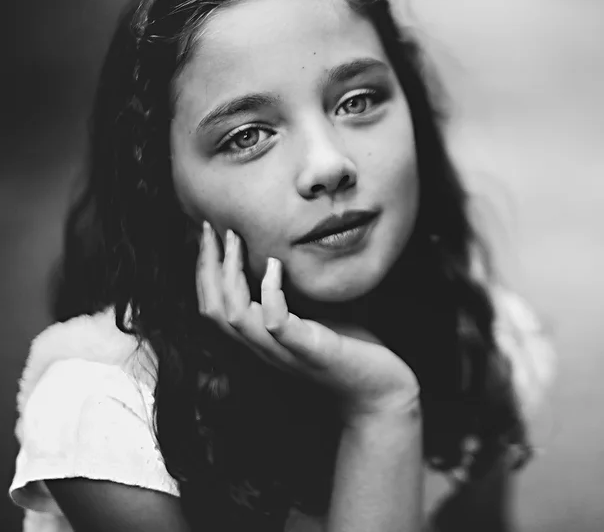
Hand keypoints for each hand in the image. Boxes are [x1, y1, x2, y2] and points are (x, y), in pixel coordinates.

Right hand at [195, 222, 419, 419]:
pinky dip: (270, 292)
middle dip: (207, 266)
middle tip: (212, 228)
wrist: (381, 393)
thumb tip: (302, 250)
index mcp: (264, 338)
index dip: (205, 271)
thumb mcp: (322, 315)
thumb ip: (304, 292)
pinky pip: (276, 323)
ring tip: (235, 240)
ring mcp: (286, 351)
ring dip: (229, 274)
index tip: (210, 233)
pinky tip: (274, 265)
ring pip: (234, 316)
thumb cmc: (354, 352)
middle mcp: (266, 347)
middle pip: (214, 309)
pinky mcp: (311, 351)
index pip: (216, 306)